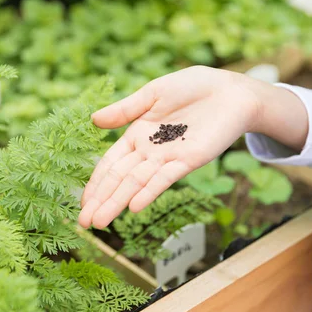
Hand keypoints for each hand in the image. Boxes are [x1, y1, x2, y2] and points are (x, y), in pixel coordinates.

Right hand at [78, 65, 267, 228]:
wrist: (230, 91)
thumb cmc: (193, 87)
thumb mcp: (153, 94)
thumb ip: (125, 109)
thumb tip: (93, 120)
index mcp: (138, 135)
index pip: (110, 164)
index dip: (96, 182)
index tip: (81, 202)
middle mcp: (150, 151)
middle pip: (120, 179)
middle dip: (101, 200)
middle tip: (83, 223)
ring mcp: (168, 158)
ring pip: (138, 183)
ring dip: (118, 202)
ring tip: (100, 222)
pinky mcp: (189, 160)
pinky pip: (166, 178)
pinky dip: (150, 192)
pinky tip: (134, 207)